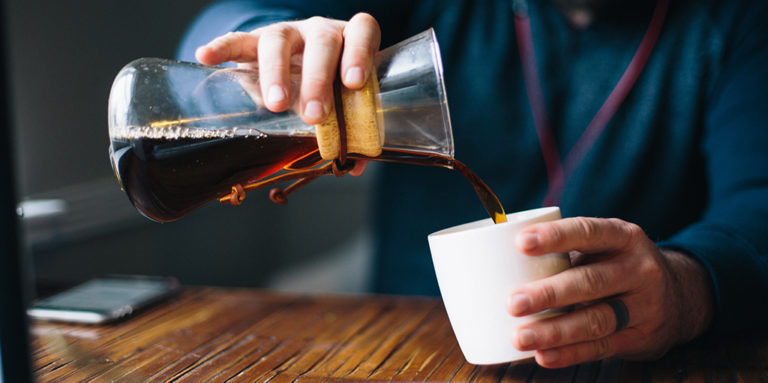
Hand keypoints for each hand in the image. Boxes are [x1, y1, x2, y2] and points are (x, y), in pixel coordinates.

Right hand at [194, 13, 380, 124]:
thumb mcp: (339, 105)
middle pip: (321, 43)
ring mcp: (287, 33)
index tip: (354, 83)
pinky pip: (237, 40)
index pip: (361, 33)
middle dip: (318, 80)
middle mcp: (319, 31)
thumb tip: (355, 166)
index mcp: (348, 42)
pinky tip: (206, 56)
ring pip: (280, 41)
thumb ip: (350, 130)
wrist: (295, 69)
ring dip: (277, 73)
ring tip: (276, 104)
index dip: (360, 55)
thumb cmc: (326, 88)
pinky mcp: (254, 40)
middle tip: (315, 114)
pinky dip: (221, 47)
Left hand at [506, 217, 713, 367]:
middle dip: (549, 294)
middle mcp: (639, 268)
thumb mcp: (604, 248)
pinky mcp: (643, 336)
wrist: (681, 296)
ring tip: (520, 336)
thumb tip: (497, 259)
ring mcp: (645, 304)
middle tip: (512, 303)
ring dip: (555, 330)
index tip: (520, 243)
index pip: (588, 231)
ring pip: (596, 319)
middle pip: (590, 281)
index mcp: (623, 236)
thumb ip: (566, 253)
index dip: (555, 237)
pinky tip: (543, 355)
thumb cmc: (617, 265)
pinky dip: (570, 353)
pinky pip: (602, 347)